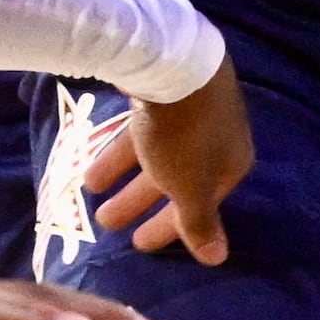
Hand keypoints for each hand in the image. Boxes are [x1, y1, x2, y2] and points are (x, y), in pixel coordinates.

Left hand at [72, 60, 252, 261]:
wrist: (171, 60)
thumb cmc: (183, 135)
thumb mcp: (190, 187)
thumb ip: (198, 223)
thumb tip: (218, 259)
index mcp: (230, 163)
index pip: (202, 206)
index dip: (170, 228)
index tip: (139, 245)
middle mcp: (217, 137)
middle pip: (175, 179)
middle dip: (139, 202)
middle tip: (107, 223)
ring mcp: (192, 110)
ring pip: (155, 153)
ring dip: (122, 175)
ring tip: (89, 191)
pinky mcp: (166, 90)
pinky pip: (142, 130)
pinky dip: (119, 147)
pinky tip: (92, 156)